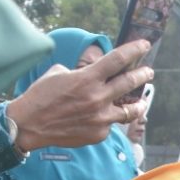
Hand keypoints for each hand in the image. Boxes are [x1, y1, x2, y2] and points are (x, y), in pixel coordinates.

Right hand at [7, 40, 154, 151]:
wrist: (30, 124)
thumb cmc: (41, 96)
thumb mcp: (58, 74)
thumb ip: (80, 73)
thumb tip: (93, 75)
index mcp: (87, 78)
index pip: (117, 59)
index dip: (134, 50)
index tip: (145, 44)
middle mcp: (98, 97)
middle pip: (129, 83)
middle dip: (142, 75)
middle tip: (149, 72)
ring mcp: (101, 118)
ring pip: (129, 111)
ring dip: (137, 105)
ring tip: (141, 102)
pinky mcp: (99, 134)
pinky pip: (109, 125)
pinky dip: (107, 120)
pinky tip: (101, 119)